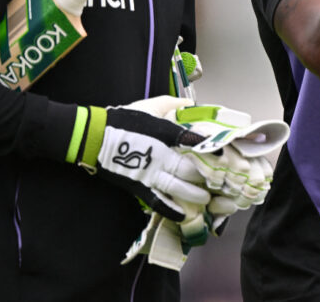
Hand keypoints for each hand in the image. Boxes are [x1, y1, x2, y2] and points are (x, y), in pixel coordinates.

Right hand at [69, 99, 209, 220]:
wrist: (95, 137)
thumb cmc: (124, 120)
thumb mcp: (150, 106)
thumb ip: (173, 105)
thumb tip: (190, 104)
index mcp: (164, 133)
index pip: (191, 141)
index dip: (209, 148)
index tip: (223, 154)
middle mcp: (160, 154)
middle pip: (188, 168)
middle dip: (205, 176)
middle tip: (217, 180)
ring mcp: (149, 172)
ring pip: (177, 187)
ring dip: (194, 194)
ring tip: (205, 198)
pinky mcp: (138, 186)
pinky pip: (158, 201)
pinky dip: (171, 210)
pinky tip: (183, 214)